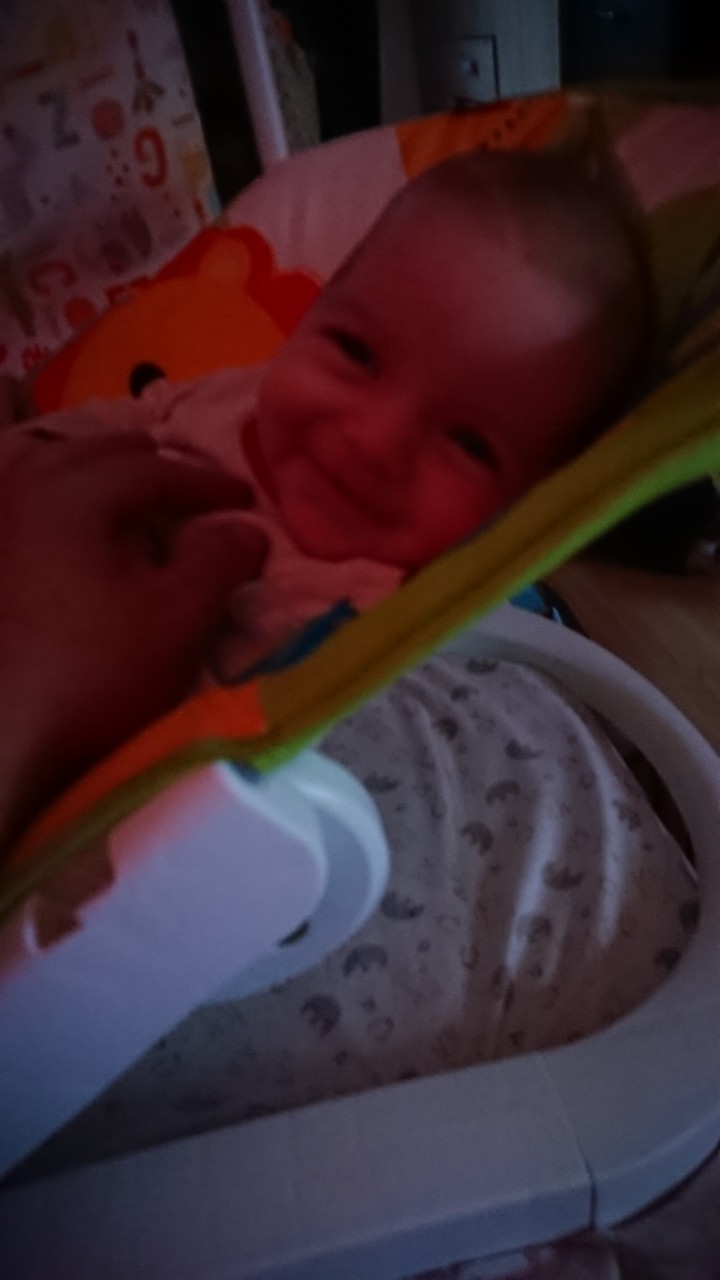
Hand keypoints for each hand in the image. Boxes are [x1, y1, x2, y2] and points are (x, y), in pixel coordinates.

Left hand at [0, 432, 267, 846]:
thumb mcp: (177, 620)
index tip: (244, 498)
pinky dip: (43, 494)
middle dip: (146, 466)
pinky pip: (8, 498)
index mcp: (68, 491)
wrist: (5, 743)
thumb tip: (248, 529)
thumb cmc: (91, 678)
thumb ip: (220, 562)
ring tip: (119, 491)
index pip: (152, 471)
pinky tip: (59, 523)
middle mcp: (16, 491)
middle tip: (187, 490)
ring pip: (37, 463)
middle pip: (90, 454)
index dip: (206, 483)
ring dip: (86, 469)